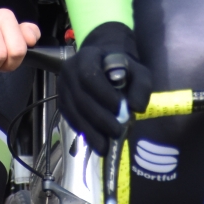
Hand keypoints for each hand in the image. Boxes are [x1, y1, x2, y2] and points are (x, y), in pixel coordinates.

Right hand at [60, 21, 152, 149]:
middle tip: (117, 132)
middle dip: (99, 118)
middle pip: (80, 97)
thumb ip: (141, 86)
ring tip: (106, 147)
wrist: (103, 65)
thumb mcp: (137, 72)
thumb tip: (136, 108)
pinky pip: (71, 120)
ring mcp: (63, 88)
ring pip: (73, 112)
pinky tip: (97, 144)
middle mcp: (69, 71)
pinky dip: (84, 133)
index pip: (89, 75)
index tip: (118, 107)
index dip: (102, 93)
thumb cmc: (121, 68)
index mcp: (86, 57)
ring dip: (90, 131)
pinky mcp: (62, 103)